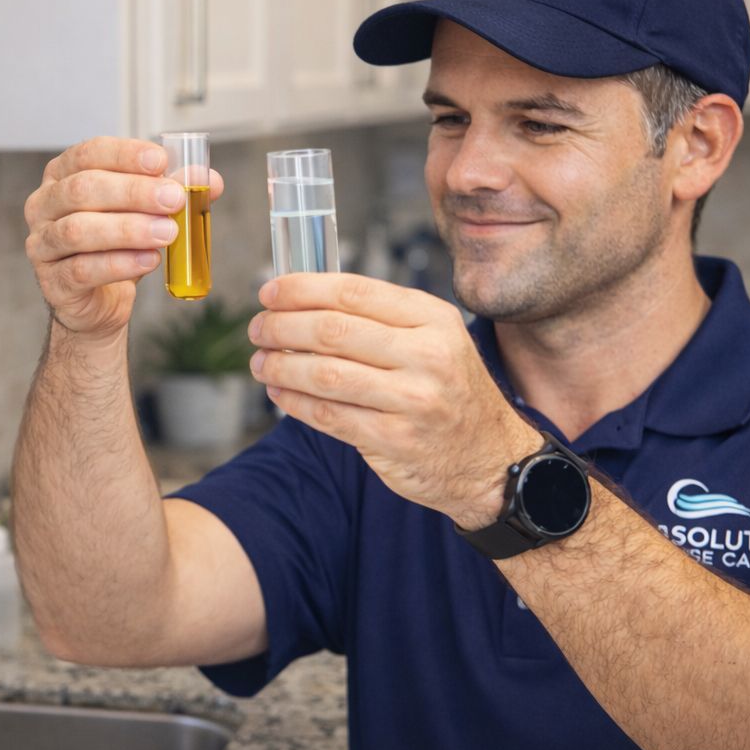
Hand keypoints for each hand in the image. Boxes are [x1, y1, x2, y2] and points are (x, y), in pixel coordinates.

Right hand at [25, 137, 225, 339]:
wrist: (98, 302)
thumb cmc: (116, 246)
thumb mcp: (145, 213)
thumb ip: (173, 192)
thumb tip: (210, 180)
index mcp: (63, 174)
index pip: (89, 153)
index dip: (125, 155)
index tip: (161, 161)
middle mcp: (44, 204)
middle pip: (83, 189)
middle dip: (133, 192)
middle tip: (173, 200)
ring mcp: (42, 244)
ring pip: (79, 230)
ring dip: (128, 229)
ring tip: (167, 233)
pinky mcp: (52, 282)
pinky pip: (82, 269)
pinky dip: (119, 263)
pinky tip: (149, 260)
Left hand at [247, 273, 540, 529]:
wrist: (492, 459)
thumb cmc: (451, 391)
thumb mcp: (435, 340)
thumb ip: (380, 319)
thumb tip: (303, 301)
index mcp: (433, 319)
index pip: (354, 292)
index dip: (302, 290)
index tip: (269, 293)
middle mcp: (427, 355)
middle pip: (333, 331)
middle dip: (282, 327)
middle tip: (258, 329)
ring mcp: (413, 400)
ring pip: (325, 374)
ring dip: (280, 367)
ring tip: (260, 362)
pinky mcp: (395, 440)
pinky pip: (328, 415)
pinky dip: (294, 402)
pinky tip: (279, 393)